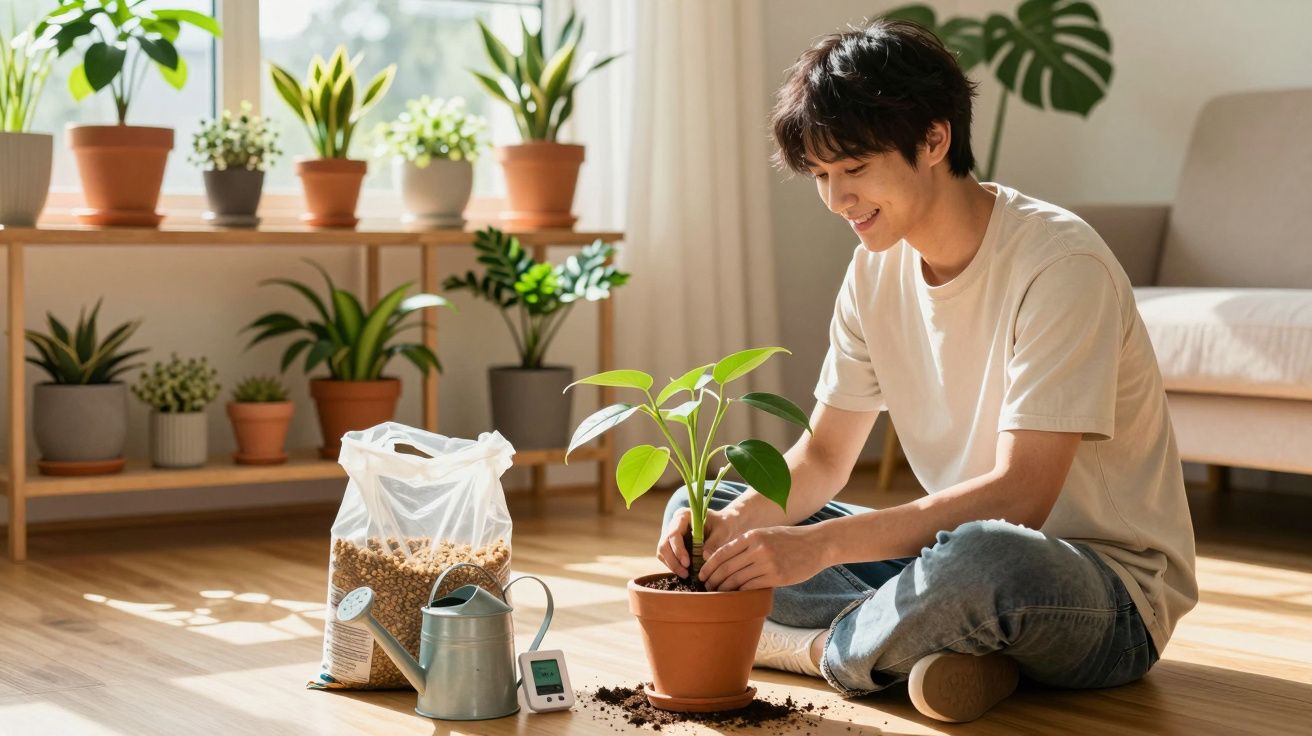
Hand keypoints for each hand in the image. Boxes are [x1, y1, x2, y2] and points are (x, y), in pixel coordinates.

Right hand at [656, 505, 749, 576]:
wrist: (725, 525)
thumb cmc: (725, 525)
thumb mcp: (723, 532)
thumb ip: (714, 543)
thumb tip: (703, 557)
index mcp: (684, 515)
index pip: (674, 534)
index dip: (678, 550)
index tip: (687, 563)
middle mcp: (674, 524)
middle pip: (664, 544)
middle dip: (673, 561)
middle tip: (686, 574)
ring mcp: (671, 534)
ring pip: (662, 552)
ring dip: (672, 565)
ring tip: (686, 575)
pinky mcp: (672, 545)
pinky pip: (666, 557)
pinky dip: (673, 566)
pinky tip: (685, 572)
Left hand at [699, 525, 825, 590]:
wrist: (817, 544)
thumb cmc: (790, 540)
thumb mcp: (766, 534)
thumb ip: (747, 544)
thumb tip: (725, 559)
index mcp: (752, 536)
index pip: (722, 553)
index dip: (709, 566)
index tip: (702, 574)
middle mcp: (757, 548)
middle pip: (726, 568)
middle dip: (713, 579)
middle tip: (706, 588)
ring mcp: (767, 563)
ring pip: (737, 579)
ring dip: (724, 589)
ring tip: (717, 594)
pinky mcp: (776, 577)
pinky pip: (751, 587)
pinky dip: (740, 593)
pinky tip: (735, 596)